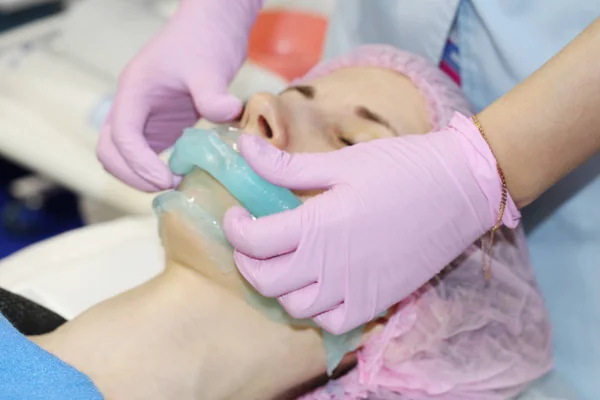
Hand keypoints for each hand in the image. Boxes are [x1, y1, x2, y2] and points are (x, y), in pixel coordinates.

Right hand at [97, 0, 262, 190]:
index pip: (122, 135)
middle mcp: (132, 105)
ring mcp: (143, 116)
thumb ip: (213, 93)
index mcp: (134, 91)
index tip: (166, 179)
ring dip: (139, 176)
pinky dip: (154, 170)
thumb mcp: (210, 67)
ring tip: (176, 184)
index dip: (138, 163)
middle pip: (109, 150)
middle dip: (131, 175)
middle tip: (168, 186)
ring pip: (122, 155)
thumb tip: (227, 113)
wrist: (212, 28)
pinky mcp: (159, 124)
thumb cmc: (205, 40)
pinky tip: (183, 175)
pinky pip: (145, 154)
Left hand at [223, 113, 519, 334]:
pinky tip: (319, 286)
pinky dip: (317, 311)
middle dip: (247, 261)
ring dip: (278, 288)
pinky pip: (334, 323)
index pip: (254, 241)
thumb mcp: (341, 162)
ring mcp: (356, 289)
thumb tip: (246, 148)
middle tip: (251, 240)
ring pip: (295, 308)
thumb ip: (287, 166)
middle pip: (266, 281)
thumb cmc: (402, 167)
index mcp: (318, 225)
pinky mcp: (378, 301)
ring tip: (283, 262)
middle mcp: (332, 265)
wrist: (461, 188)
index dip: (235, 228)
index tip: (237, 215)